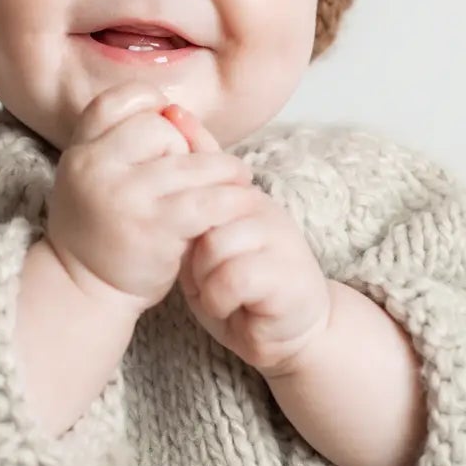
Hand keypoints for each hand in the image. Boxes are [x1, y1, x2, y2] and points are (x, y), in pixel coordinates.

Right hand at [44, 85, 254, 315]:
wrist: (84, 289)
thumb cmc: (102, 229)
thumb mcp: (97, 177)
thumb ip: (125, 143)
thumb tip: (180, 112)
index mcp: (80, 149)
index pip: (122, 99)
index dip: (152, 107)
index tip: (169, 132)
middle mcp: (95, 166)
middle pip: (163, 128)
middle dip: (186, 147)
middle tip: (196, 174)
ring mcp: (125, 195)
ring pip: (193, 163)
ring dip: (224, 172)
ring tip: (237, 181)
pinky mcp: (154, 226)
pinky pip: (207, 200)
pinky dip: (231, 200)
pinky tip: (240, 203)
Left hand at [169, 106, 334, 377]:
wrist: (291, 332)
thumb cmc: (240, 291)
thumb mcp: (205, 249)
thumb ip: (190, 212)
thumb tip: (175, 133)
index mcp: (241, 197)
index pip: (199, 186)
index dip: (185, 226)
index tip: (189, 255)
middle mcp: (263, 209)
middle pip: (201, 217)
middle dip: (194, 259)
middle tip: (209, 282)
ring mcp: (279, 238)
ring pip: (215, 247)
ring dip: (207, 282)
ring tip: (223, 295)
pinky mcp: (288, 273)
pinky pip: (234, 279)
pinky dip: (222, 300)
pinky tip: (233, 308)